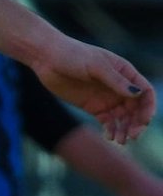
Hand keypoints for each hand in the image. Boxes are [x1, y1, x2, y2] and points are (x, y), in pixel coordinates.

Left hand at [34, 33, 154, 144]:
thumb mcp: (95, 65)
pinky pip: (108, 122)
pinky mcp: (93, 107)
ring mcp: (106, 98)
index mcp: (124, 72)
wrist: (45, 57)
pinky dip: (111, 130)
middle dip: (137, 123)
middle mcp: (119, 87)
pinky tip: (109, 137)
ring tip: (121, 141)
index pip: (145, 92)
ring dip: (125, 130)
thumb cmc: (71, 54)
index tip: (144, 120)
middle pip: (136, 108)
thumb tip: (137, 93)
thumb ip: (115, 80)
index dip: (148, 107)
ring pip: (123, 118)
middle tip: (133, 135)